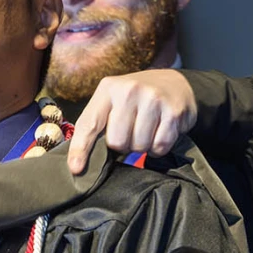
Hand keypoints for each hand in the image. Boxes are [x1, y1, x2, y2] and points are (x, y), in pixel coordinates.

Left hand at [66, 69, 196, 174]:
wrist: (176, 83)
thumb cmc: (137, 99)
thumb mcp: (113, 100)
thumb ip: (97, 123)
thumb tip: (78, 161)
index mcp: (108, 88)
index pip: (90, 123)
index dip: (81, 148)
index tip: (76, 168)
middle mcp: (130, 90)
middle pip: (117, 142)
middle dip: (123, 146)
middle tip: (131, 132)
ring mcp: (153, 100)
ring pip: (139, 147)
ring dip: (142, 147)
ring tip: (146, 131)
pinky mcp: (173, 112)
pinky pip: (159, 147)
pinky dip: (158, 148)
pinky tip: (159, 132)